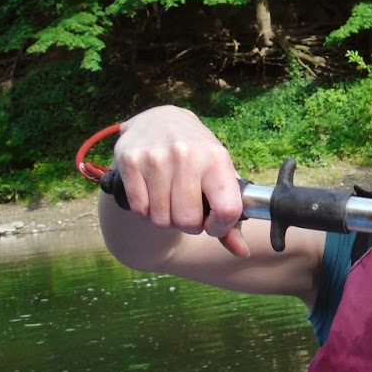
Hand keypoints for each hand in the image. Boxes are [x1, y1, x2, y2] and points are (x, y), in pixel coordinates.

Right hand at [111, 106, 249, 256]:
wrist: (163, 120)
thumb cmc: (199, 157)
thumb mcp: (220, 176)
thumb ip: (231, 215)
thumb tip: (241, 251)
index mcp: (217, 159)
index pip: (227, 210)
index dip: (220, 227)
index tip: (213, 223)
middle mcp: (186, 155)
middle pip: (187, 220)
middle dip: (189, 225)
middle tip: (188, 211)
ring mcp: (156, 156)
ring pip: (161, 218)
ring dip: (166, 219)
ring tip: (170, 201)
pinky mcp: (130, 159)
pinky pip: (139, 209)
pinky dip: (146, 211)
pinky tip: (152, 195)